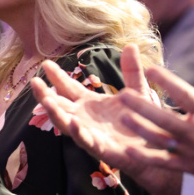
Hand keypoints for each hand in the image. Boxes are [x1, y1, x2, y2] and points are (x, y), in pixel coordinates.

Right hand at [31, 44, 150, 165]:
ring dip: (55, 113)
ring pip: (66, 124)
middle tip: (34, 81)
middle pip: (59, 105)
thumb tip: (130, 45)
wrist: (159, 146)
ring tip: (47, 101)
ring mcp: (91, 134)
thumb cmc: (144, 120)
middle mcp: (85, 118)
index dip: (56, 76)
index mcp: (91, 103)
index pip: (68, 88)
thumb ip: (132, 71)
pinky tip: (74, 123)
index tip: (45, 63)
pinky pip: (87, 141)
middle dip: (45, 95)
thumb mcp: (138, 91)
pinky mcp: (102, 149)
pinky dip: (79, 133)